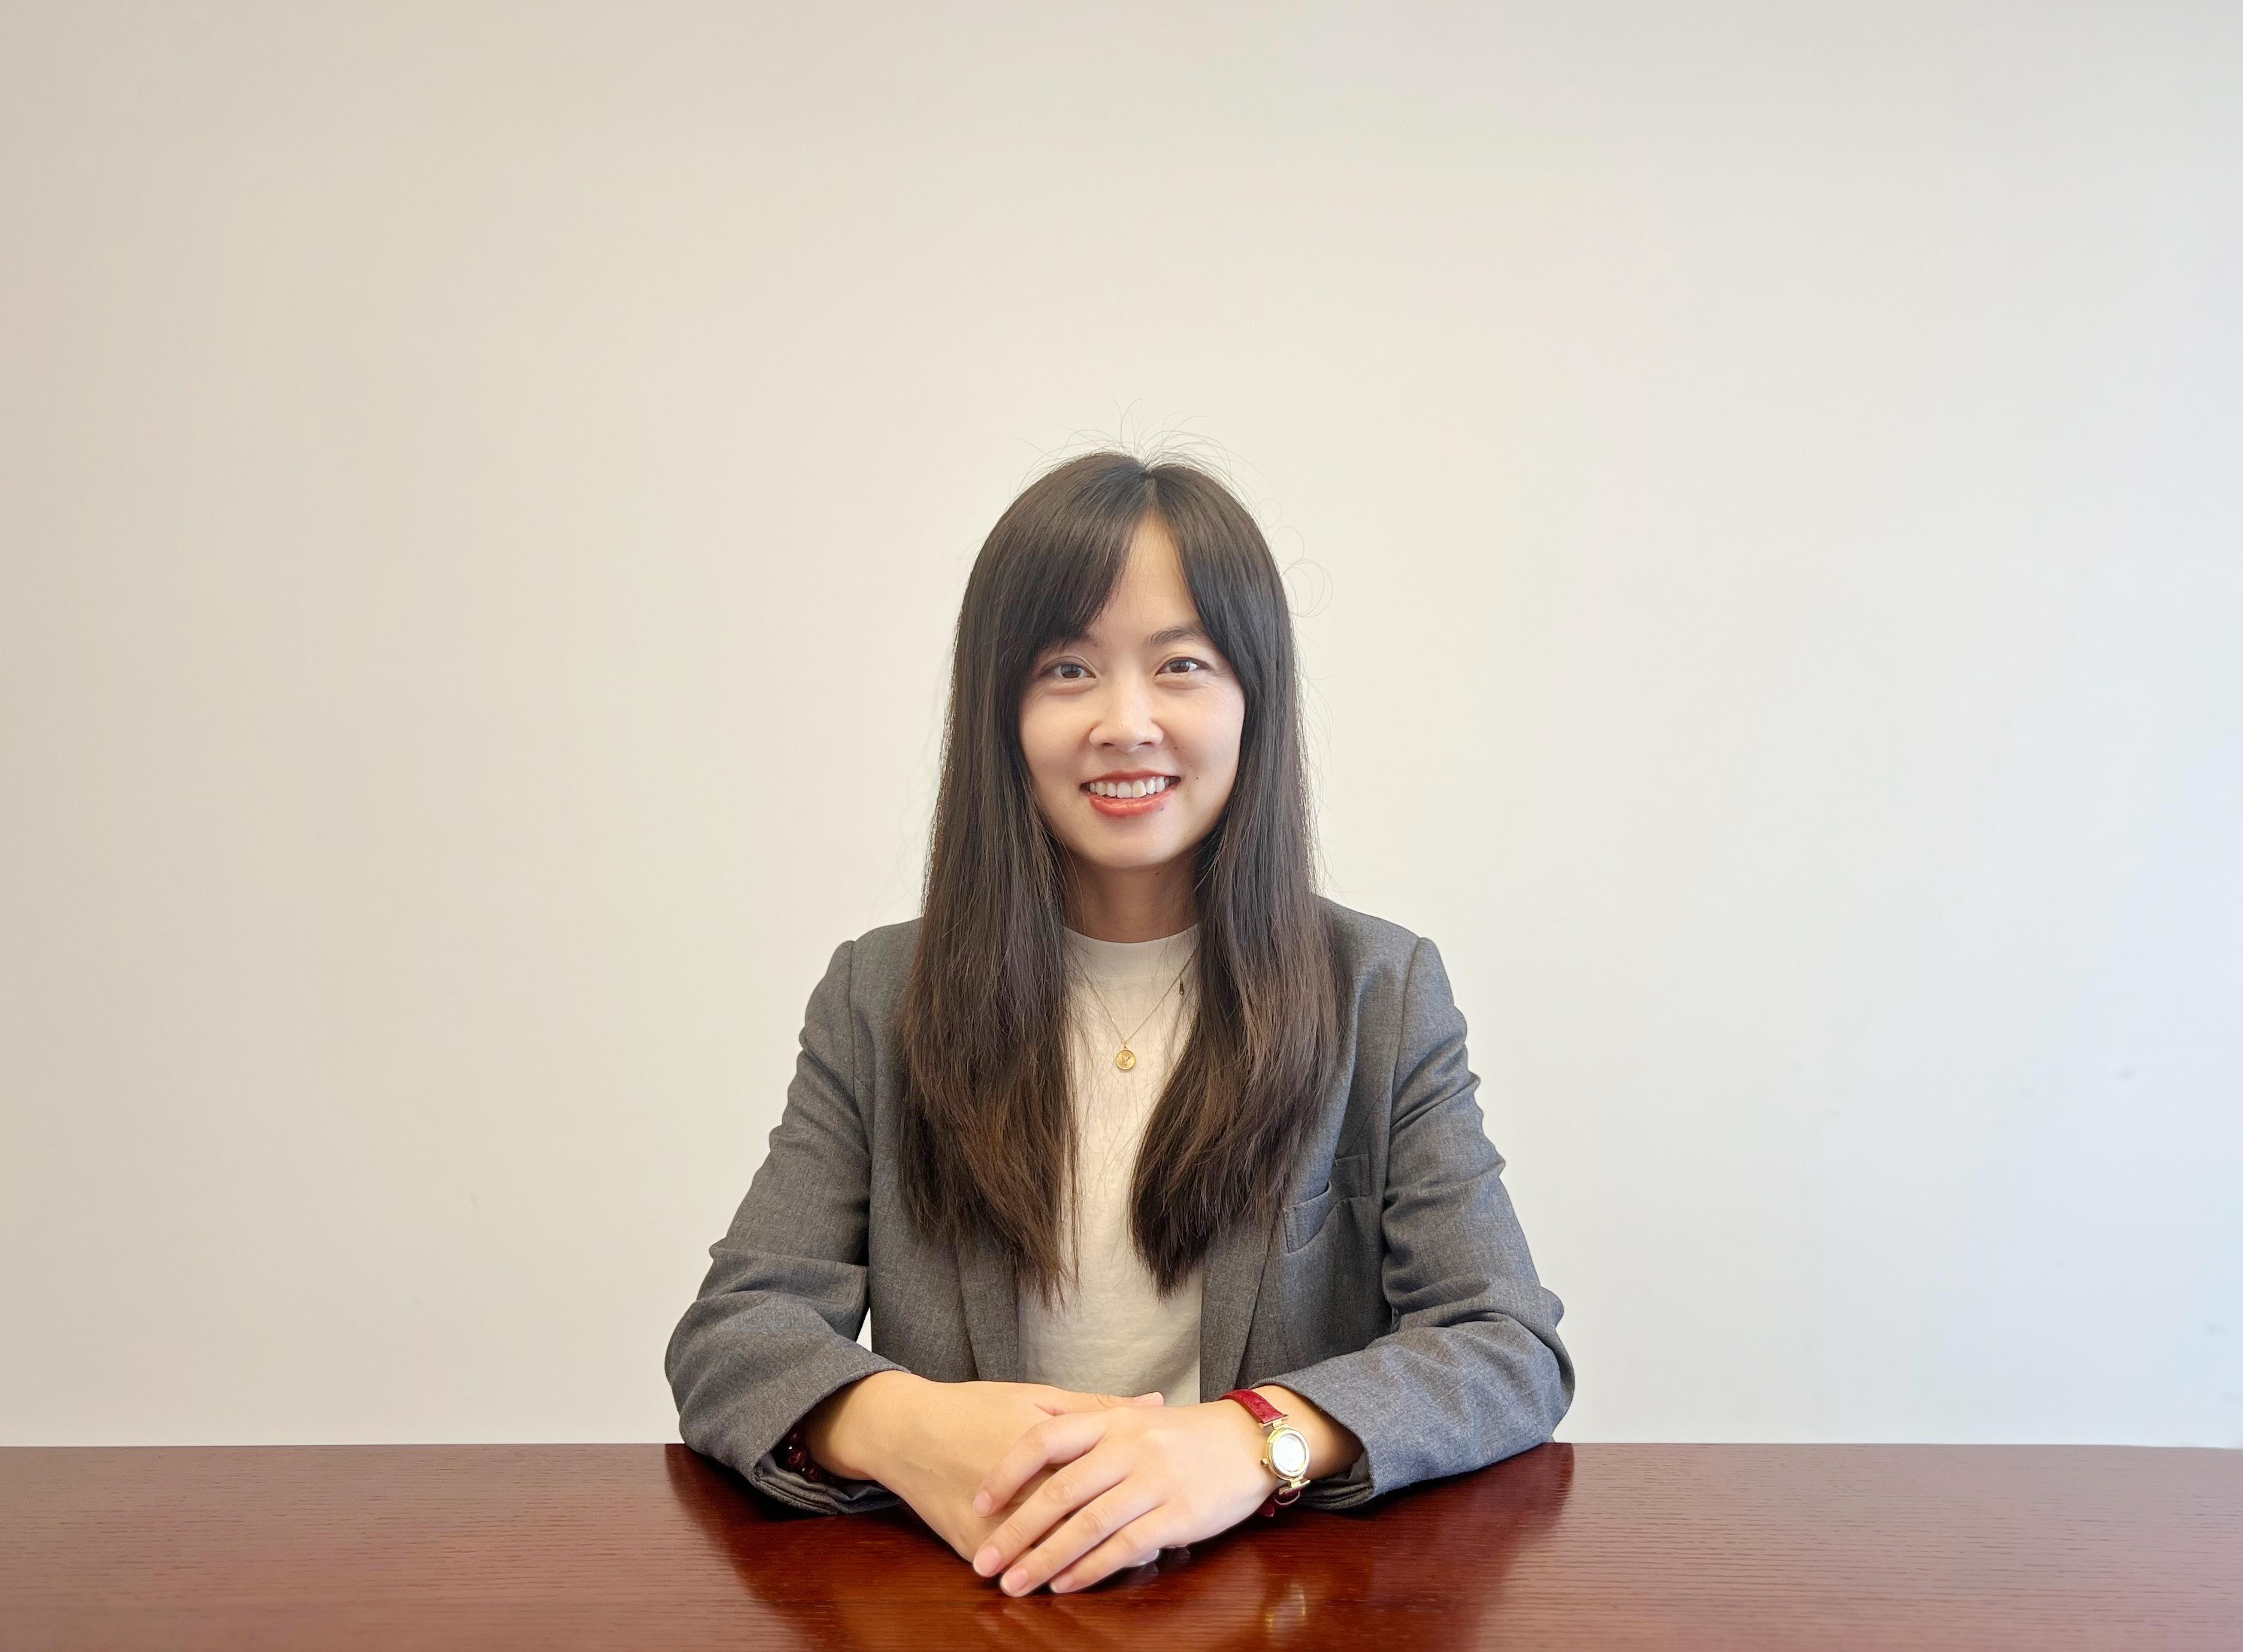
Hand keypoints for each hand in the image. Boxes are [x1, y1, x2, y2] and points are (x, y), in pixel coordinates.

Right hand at [876, 1380, 1168, 1565]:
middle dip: (1116, 1544)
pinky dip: (1040, 1573)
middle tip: (1153, 1550)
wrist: (905, 1430)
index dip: (1133, 1504)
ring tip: (1117, 1568)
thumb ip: (1099, 1407)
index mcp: (1043, 1450)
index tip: (1164, 1511)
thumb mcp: (1038, 1397)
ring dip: (1082, 1567)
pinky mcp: (969, 1545)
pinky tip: (1064, 1576)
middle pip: (1076, 1529)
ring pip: (1046, 1557)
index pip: (1098, 1486)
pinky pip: (1013, 1567)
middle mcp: (1018, 1492)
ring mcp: (991, 1526)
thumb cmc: (974, 1406)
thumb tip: (1156, 1404)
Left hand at [967, 1397, 1277, 1594]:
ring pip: (1087, 1525)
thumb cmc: (1183, 1435)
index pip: (1045, 1439)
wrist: (1248, 1440)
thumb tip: (1032, 1461)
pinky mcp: (1176, 1514)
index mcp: (1111, 1420)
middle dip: (1016, 1531)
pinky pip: (1124, 1546)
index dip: (1006, 1471)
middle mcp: (1128, 1447)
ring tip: (1015, 1584)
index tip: (977, 1502)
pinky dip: (1090, 1569)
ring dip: (1045, 1559)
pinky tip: (1066, 1585)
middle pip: (1059, 1491)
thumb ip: (1089, 1435)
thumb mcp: (1134, 1420)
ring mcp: (1153, 1481)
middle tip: (985, 1563)